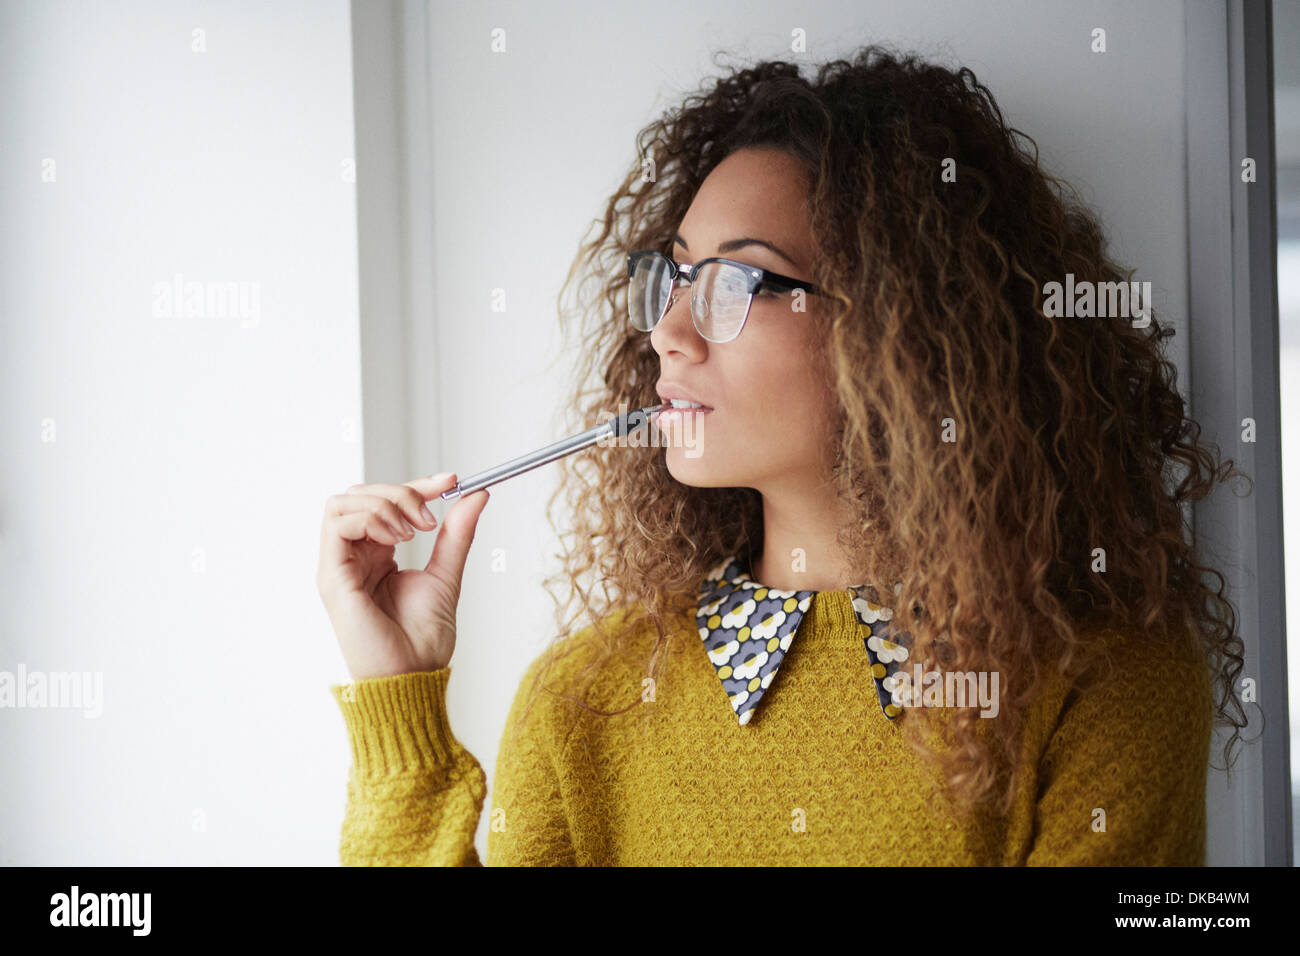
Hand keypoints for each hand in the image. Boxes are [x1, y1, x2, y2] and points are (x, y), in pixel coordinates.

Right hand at [317, 473, 489, 680]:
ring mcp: (339, 565)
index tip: (452, 481)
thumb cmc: (422, 640)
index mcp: (376, 555)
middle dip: (401, 491)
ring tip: (412, 530)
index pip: (386, 502)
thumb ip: (456, 534)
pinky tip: (396, 540)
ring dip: (384, 503)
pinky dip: (370, 519)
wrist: (413, 677)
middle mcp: (353, 557)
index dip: (417, 485)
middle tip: (431, 515)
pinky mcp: (331, 576)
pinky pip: (336, 524)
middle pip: (361, 494)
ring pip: (344, 501)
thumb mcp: (446, 574)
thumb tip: (475, 496)